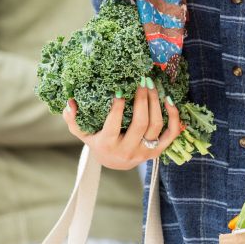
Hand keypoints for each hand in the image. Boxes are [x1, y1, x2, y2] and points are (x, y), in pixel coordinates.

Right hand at [63, 79, 181, 169]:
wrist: (114, 162)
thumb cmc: (98, 142)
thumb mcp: (83, 133)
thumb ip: (74, 119)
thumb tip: (70, 102)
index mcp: (108, 146)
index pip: (113, 126)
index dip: (117, 107)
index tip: (119, 90)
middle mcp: (128, 150)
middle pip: (140, 123)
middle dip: (142, 99)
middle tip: (142, 81)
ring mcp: (145, 151)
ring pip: (156, 125)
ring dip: (156, 102)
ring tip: (152, 85)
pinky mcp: (158, 151)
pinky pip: (172, 133)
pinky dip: (174, 116)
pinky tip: (169, 100)